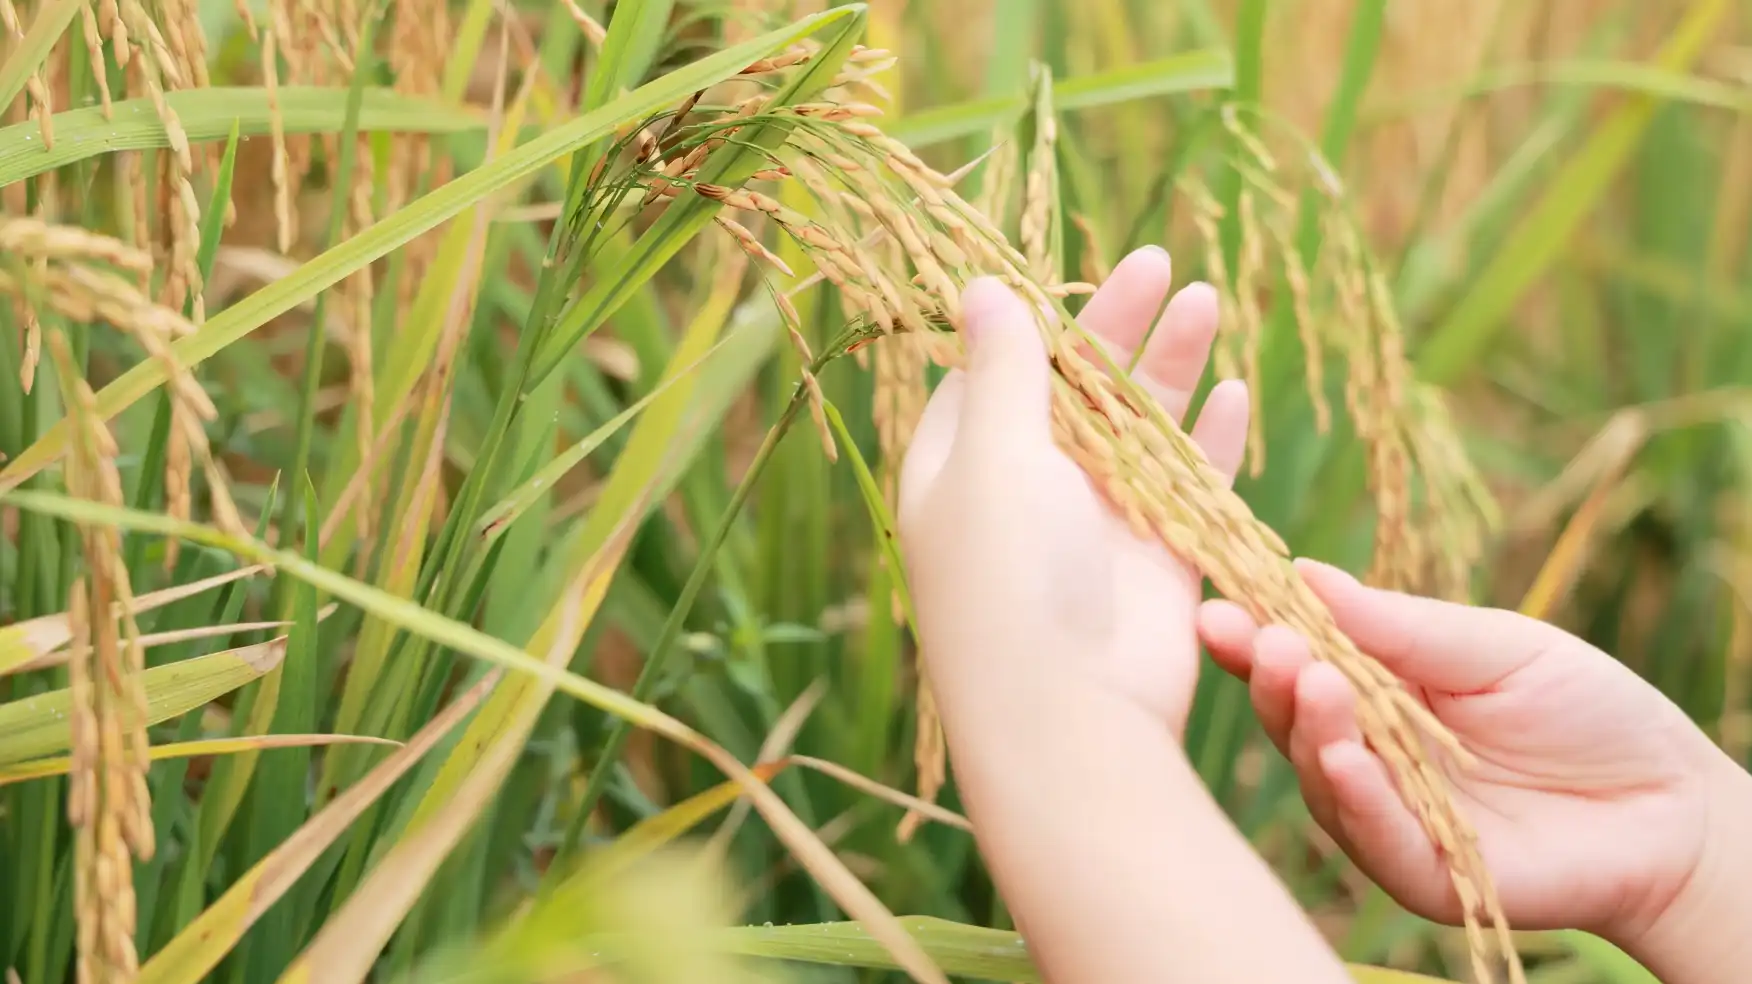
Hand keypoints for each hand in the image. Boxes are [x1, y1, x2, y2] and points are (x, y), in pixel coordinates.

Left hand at [898, 246, 1248, 736]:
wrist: (1070, 718)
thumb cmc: (1008, 580)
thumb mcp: (994, 455)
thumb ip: (1005, 369)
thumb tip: (978, 285)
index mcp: (957, 470)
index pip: (987, 377)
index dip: (1025, 323)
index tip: (1061, 271)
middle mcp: (1020, 496)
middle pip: (1071, 392)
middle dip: (1114, 327)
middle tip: (1159, 259)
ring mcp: (1089, 530)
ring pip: (1134, 431)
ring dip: (1168, 368)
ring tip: (1206, 297)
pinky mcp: (1152, 564)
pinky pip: (1183, 488)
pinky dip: (1207, 441)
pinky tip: (1233, 387)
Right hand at [1198, 561, 1737, 943]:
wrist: (1672, 803)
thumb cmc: (1586, 710)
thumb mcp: (1495, 646)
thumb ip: (1402, 625)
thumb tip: (1304, 572)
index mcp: (1374, 690)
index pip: (1297, 659)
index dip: (1255, 635)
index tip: (1220, 604)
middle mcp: (1365, 754)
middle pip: (1292, 716)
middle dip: (1270, 676)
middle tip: (1264, 640)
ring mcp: (1388, 815)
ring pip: (1320, 774)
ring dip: (1308, 727)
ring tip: (1309, 680)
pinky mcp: (1423, 872)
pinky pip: (1374, 836)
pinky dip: (1354, 796)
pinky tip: (1341, 756)